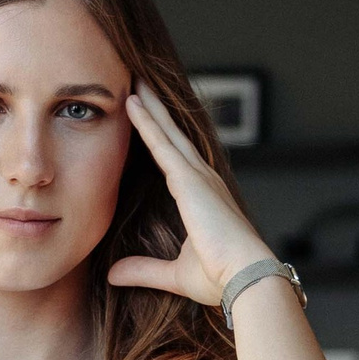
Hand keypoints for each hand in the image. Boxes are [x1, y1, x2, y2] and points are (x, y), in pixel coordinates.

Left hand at [106, 83, 270, 305]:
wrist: (245, 278)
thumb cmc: (220, 278)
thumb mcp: (174, 274)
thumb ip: (143, 269)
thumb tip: (113, 274)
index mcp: (203, 197)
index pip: (176, 159)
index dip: (161, 136)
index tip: (148, 117)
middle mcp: (203, 179)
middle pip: (173, 136)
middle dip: (157, 110)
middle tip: (139, 84)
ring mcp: (198, 176)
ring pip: (167, 131)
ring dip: (150, 105)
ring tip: (133, 81)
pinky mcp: (190, 179)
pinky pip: (162, 144)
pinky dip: (146, 122)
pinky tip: (132, 103)